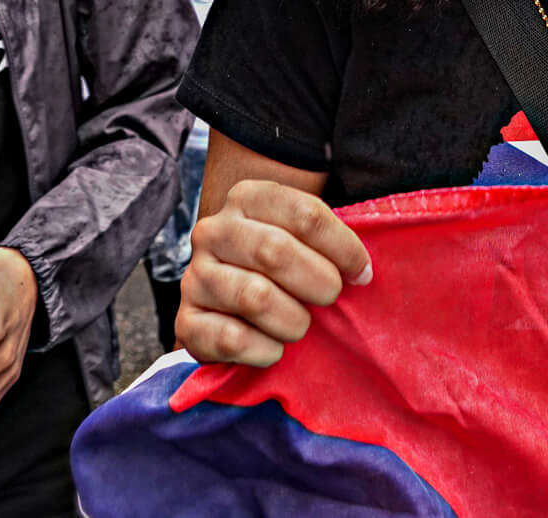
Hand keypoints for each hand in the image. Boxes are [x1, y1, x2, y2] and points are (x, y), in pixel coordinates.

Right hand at [178, 179, 371, 367]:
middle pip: (276, 251)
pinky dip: (265, 349)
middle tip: (330, 299)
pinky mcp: (185, 322)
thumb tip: (362, 273)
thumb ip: (332, 243)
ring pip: (254, 297)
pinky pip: (231, 339)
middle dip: (318, 283)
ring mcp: (194, 276)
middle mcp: (213, 231)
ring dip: (293, 320)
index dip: (343, 248)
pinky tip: (274, 348)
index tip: (362, 274)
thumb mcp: (305, 238)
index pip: (305, 215)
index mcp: (247, 197)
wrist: (234, 304)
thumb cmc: (284, 266)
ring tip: (300, 325)